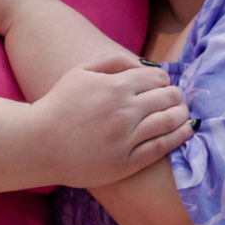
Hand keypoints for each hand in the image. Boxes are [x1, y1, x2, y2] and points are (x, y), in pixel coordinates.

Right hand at [32, 58, 195, 187]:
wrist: (38, 144)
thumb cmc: (59, 105)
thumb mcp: (80, 73)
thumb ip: (113, 62)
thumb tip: (143, 63)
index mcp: (114, 87)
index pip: (158, 77)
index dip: (165, 80)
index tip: (164, 85)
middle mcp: (124, 111)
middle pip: (168, 97)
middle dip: (175, 96)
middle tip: (176, 99)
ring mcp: (126, 138)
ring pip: (169, 121)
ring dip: (182, 114)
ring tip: (183, 114)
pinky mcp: (126, 162)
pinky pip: (161, 147)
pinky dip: (178, 137)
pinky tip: (186, 131)